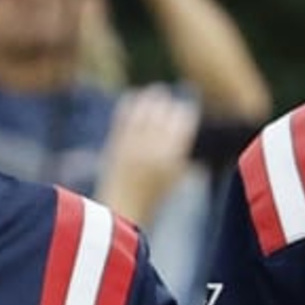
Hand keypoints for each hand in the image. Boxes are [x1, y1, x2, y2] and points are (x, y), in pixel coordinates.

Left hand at [95, 84, 200, 226]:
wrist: (122, 209)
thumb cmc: (154, 196)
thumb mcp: (176, 176)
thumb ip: (184, 153)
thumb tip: (188, 128)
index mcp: (173, 155)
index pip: (184, 119)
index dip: (186, 111)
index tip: (186, 110)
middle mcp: (153, 146)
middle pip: (164, 110)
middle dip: (169, 103)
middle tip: (170, 101)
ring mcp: (132, 142)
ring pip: (144, 108)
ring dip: (151, 98)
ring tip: (156, 94)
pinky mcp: (116, 142)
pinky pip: (124, 114)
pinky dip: (131, 103)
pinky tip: (135, 99)